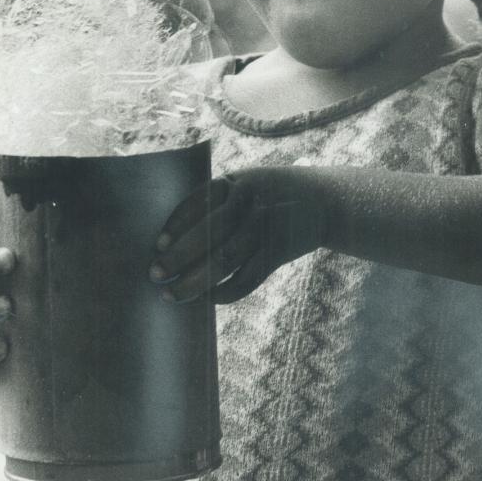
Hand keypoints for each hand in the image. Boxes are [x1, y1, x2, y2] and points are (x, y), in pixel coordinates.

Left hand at [149, 166, 327, 303]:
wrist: (326, 200)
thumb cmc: (274, 192)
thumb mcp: (249, 181)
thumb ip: (220, 198)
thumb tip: (176, 232)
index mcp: (237, 182)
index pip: (199, 202)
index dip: (177, 224)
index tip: (159, 245)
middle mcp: (251, 204)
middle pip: (210, 234)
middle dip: (179, 257)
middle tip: (156, 275)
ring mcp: (265, 229)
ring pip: (225, 260)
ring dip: (195, 281)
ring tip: (173, 294)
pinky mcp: (277, 252)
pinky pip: (248, 279)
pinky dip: (226, 293)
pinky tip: (209, 299)